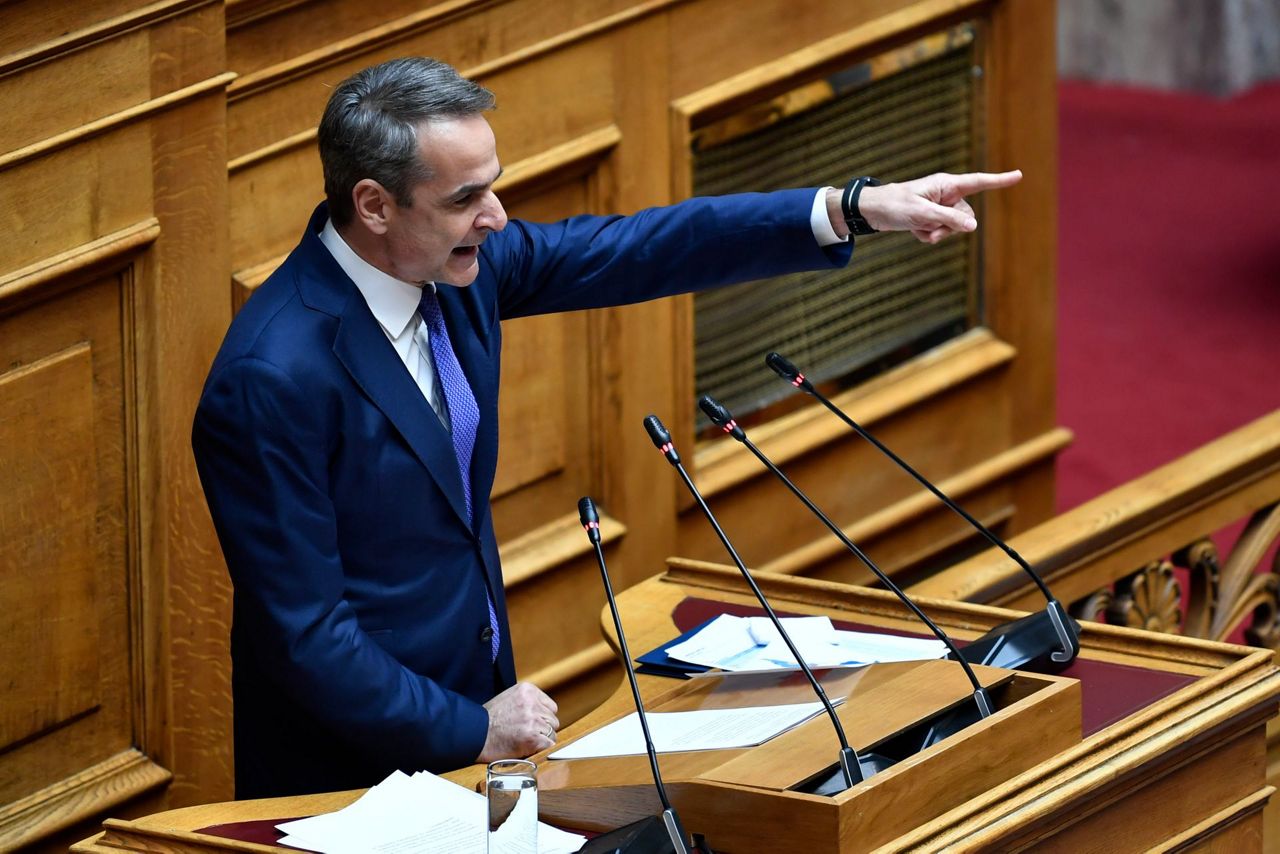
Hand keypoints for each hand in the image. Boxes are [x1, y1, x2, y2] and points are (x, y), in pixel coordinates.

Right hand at [477, 682, 559, 762]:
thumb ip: (527, 702)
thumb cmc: (488, 720)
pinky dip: (539, 749)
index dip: (542, 718)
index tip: (532, 724)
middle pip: (552, 720)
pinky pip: (548, 745)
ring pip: (552, 733)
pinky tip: (526, 748)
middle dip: (542, 729)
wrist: (475, 735)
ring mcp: (533, 720)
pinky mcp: (532, 737)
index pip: (550, 706)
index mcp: (527, 690)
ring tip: (524, 740)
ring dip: (541, 739)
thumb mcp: (508, 698)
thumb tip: (544, 712)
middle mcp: (532, 702)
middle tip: (526, 734)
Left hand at [836, 170, 1022, 243]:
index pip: (978, 182)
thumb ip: (949, 219)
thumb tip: (973, 228)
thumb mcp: (923, 213)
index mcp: (946, 184)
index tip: (1019, 175)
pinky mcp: (931, 219)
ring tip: (917, 227)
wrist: (873, 212)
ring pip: (953, 228)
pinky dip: (927, 235)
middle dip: (951, 227)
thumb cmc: (895, 205)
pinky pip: (940, 233)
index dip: (999, 180)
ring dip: (936, 233)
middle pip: (966, 217)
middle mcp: (946, 195)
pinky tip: (913, 230)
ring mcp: (939, 207)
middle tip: (930, 227)